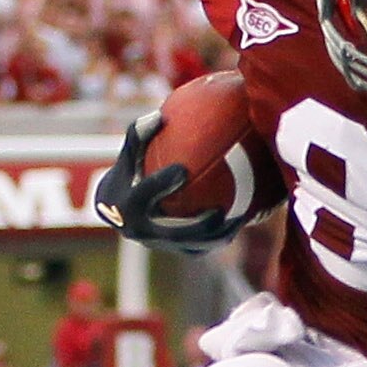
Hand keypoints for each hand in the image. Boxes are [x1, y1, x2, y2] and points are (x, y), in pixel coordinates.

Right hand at [92, 113, 248, 251]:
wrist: (123, 209)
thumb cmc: (131, 172)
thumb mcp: (130, 154)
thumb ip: (140, 134)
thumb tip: (159, 116)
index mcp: (126, 207)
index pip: (144, 198)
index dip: (161, 184)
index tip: (182, 170)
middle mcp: (143, 232)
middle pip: (172, 233)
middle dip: (196, 225)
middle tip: (219, 209)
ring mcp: (162, 245)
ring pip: (194, 245)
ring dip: (217, 235)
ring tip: (239, 218)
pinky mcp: (180, 250)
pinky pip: (205, 247)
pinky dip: (223, 235)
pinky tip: (243, 218)